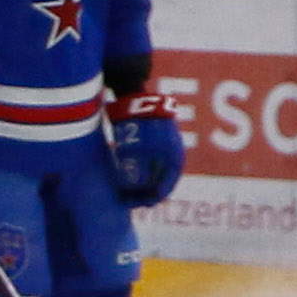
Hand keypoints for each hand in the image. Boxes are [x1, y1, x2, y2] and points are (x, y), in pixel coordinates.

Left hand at [103, 85, 184, 206]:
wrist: (133, 90)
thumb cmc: (137, 120)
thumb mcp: (136, 149)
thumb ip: (135, 170)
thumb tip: (131, 189)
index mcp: (174, 156)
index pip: (167, 184)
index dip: (152, 198)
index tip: (138, 206)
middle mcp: (171, 150)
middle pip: (161, 178)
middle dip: (145, 192)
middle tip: (128, 201)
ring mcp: (162, 142)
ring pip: (153, 168)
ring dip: (141, 181)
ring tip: (124, 190)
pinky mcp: (150, 134)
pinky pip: (146, 157)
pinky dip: (137, 168)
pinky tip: (122, 173)